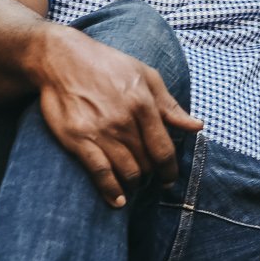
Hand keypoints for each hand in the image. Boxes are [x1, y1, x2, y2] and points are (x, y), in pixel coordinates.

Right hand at [35, 28, 202, 208]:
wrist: (62, 59)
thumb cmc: (108, 65)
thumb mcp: (146, 76)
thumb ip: (170, 106)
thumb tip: (197, 127)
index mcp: (144, 104)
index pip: (164, 149)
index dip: (170, 170)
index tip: (169, 179)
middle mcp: (124, 121)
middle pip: (146, 163)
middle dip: (151, 176)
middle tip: (149, 179)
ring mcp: (101, 132)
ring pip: (127, 172)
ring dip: (134, 184)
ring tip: (134, 184)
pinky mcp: (78, 140)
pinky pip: (100, 173)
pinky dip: (111, 191)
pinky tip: (117, 200)